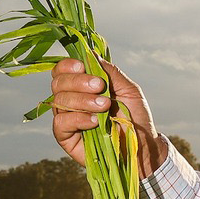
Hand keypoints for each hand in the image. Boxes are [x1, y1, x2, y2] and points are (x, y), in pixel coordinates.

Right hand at [50, 57, 167, 175]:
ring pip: (59, 102)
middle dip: (78, 82)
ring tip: (104, 106)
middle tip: (100, 87)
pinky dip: (77, 118)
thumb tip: (91, 53)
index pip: (62, 71)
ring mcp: (67, 119)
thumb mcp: (128, 89)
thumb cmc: (135, 117)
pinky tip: (95, 121)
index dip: (67, 66)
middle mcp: (71, 101)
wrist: (142, 145)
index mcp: (82, 87)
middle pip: (58, 83)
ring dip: (83, 100)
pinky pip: (60, 123)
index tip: (82, 66)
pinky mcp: (67, 137)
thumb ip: (110, 71)